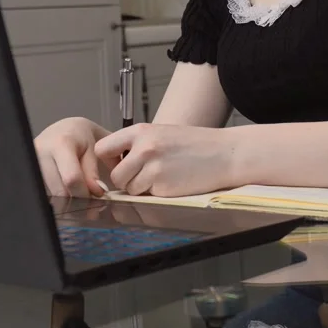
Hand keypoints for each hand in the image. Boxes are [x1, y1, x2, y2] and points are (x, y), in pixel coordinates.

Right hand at [34, 117, 109, 197]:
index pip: (72, 179)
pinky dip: (57, 193)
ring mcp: (29, 162)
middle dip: (76, 197)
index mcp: (60, 143)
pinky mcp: (26, 171)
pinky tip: (64, 184)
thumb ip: (93, 172)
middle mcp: (40, 152)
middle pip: (59, 191)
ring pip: (51, 194)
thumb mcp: (94, 150)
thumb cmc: (82, 138)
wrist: (65, 129)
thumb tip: (95, 193)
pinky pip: (44, 191)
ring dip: (66, 196)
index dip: (85, 192)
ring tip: (75, 184)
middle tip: (87, 192)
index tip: (96, 195)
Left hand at [94, 123, 235, 196]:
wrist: (224, 154)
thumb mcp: (161, 132)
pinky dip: (156, 193)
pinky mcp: (163, 187)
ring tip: (162, 176)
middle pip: (115, 175)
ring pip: (129, 188)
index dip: (110, 160)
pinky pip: (147, 196)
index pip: (103, 148)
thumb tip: (114, 161)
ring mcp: (153, 169)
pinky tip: (172, 182)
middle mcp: (144, 148)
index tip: (121, 163)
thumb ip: (137, 143)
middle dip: (126, 180)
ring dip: (141, 188)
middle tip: (144, 175)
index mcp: (141, 131)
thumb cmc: (194, 144)